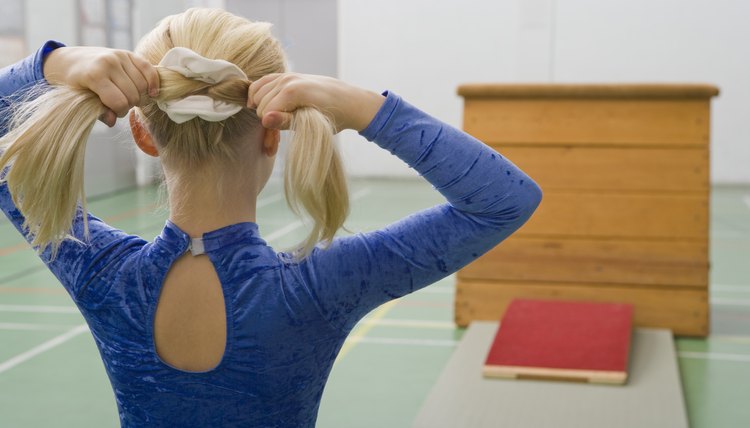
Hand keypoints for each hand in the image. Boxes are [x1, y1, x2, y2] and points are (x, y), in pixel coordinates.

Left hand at [43, 47, 158, 126]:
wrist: (70, 60)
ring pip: (142, 85)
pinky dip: (153, 82)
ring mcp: (119, 56)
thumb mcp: (81, 99)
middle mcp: (108, 63)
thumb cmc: (75, 83)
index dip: (119, 112)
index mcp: (94, 75)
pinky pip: (148, 69)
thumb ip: (99, 111)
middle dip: (129, 105)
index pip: (119, 102)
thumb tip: (112, 121)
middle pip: (132, 95)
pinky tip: (152, 92)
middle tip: (120, 105)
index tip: (113, 113)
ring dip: (139, 96)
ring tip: (129, 97)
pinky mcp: (128, 53)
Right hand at [247, 73, 384, 131]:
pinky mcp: (286, 75)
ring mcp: (286, 75)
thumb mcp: (310, 124)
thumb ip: (285, 122)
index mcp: (293, 91)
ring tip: (273, 121)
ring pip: (257, 92)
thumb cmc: (331, 116)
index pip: (265, 112)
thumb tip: (265, 120)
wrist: (347, 101)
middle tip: (275, 136)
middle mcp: (288, 79)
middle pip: (260, 102)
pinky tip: (257, 105)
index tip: (277, 140)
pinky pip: (262, 82)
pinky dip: (257, 93)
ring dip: (261, 107)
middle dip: (265, 119)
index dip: (270, 128)